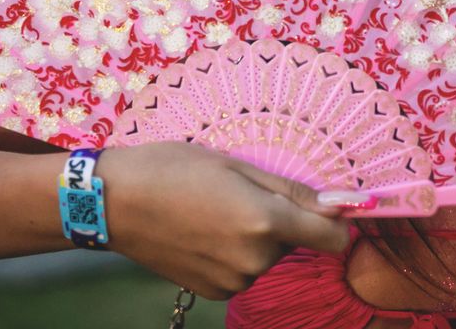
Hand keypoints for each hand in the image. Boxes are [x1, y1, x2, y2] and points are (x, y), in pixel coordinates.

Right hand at [100, 142, 353, 299]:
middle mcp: (255, 259)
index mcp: (265, 222)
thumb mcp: (236, 165)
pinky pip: (243, 271)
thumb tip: (341, 205)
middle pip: (294, 242)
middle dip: (279, 220)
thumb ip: (292, 189)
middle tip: (238, 193)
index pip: (333, 238)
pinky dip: (232, 254)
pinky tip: (202, 232)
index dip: (333, 221)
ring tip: (213, 211)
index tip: (320, 205)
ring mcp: (233, 280)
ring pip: (266, 256)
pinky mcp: (214, 292)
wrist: (114, 203)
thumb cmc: (173, 169)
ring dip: (254, 238)